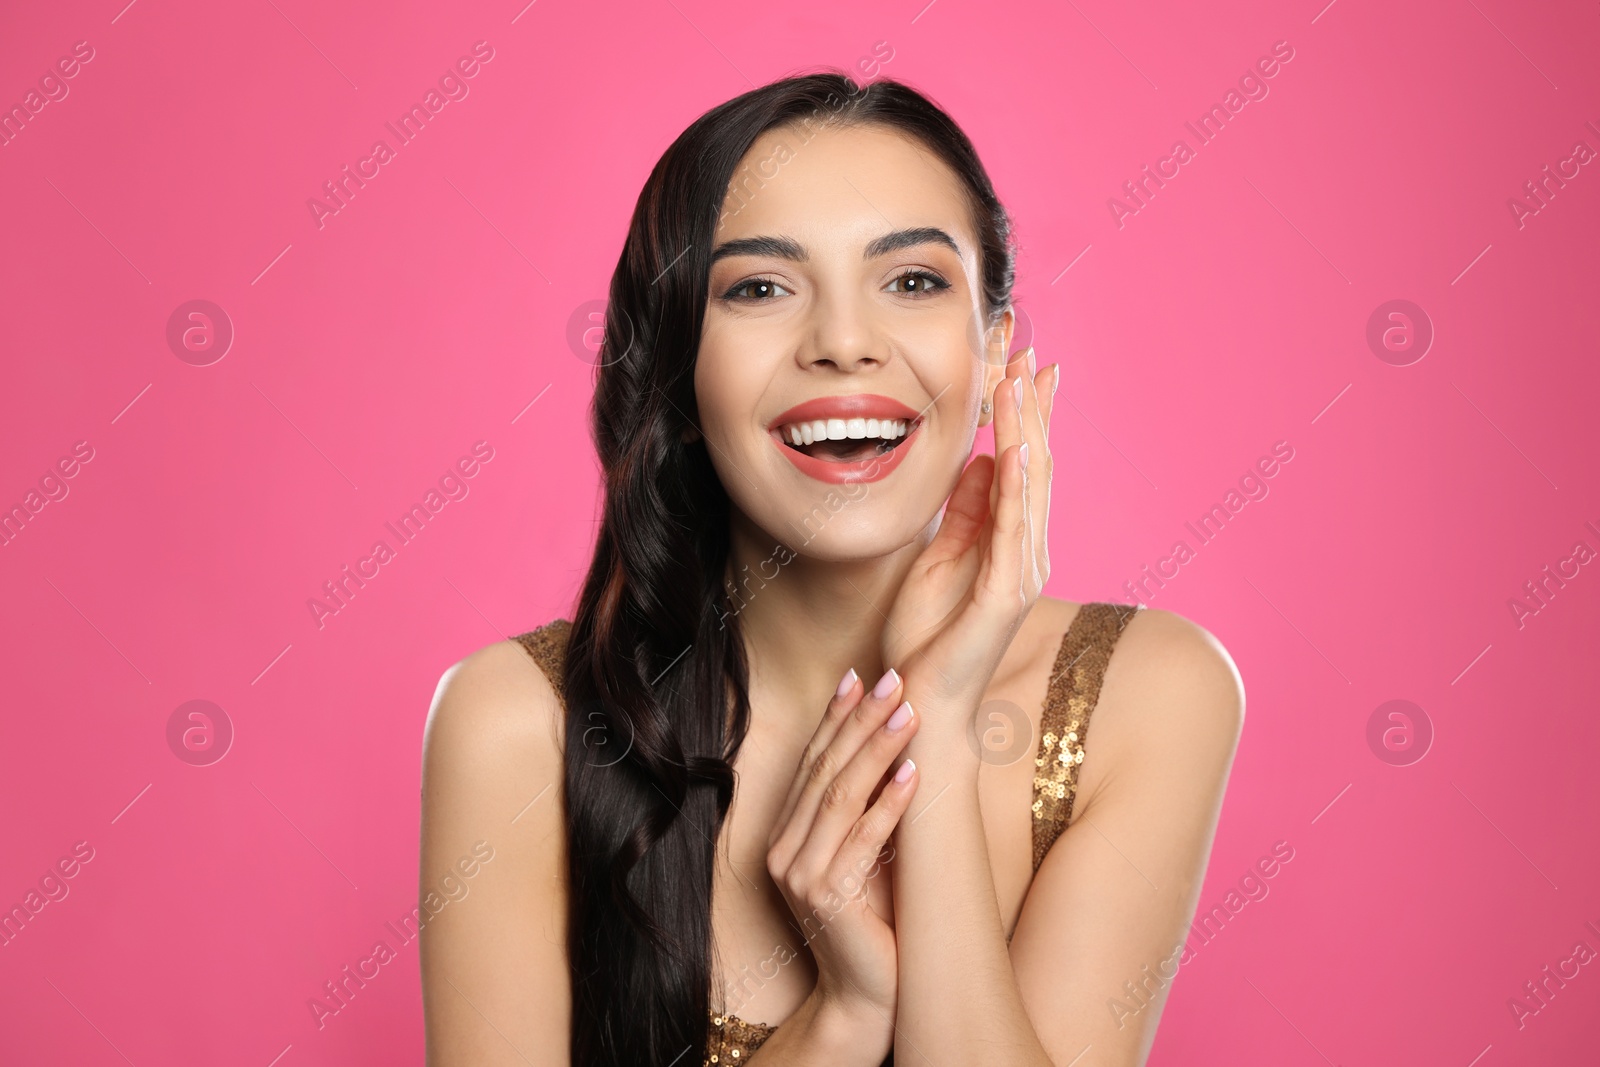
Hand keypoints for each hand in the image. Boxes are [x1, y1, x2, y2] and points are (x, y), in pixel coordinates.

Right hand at [765, 666, 920, 1042]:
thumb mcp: (866, 854)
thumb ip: (865, 809)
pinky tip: (914, 773)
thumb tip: (896, 745)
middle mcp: (784, 851)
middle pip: (824, 769)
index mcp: (787, 835)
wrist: (867, 998)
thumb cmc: (875, 924)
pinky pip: (860, 839)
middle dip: (860, 720)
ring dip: (876, 749)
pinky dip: (888, 803)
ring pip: (839, 796)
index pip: (812, 762)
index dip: (836, 717)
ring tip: (908, 712)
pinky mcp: (827, 898)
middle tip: (894, 678)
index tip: (861, 676)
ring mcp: (801, 876)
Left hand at [881, 346, 1058, 719]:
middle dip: (1033, 406)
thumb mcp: (937, 559)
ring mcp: (1021, 570)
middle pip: (1035, 464)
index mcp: (1007, 544)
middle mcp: (1025, 551)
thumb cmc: (925, 641)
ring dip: (1026, 428)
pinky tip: (1013, 443)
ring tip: (1021, 378)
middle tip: (1032, 352)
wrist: (921, 703)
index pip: (1021, 467)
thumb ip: (961, 514)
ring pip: (1028, 484)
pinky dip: (1014, 480)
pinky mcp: (1006, 590)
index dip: (1026, 416)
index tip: (1025, 367)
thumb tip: (974, 460)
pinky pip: (1012, 524)